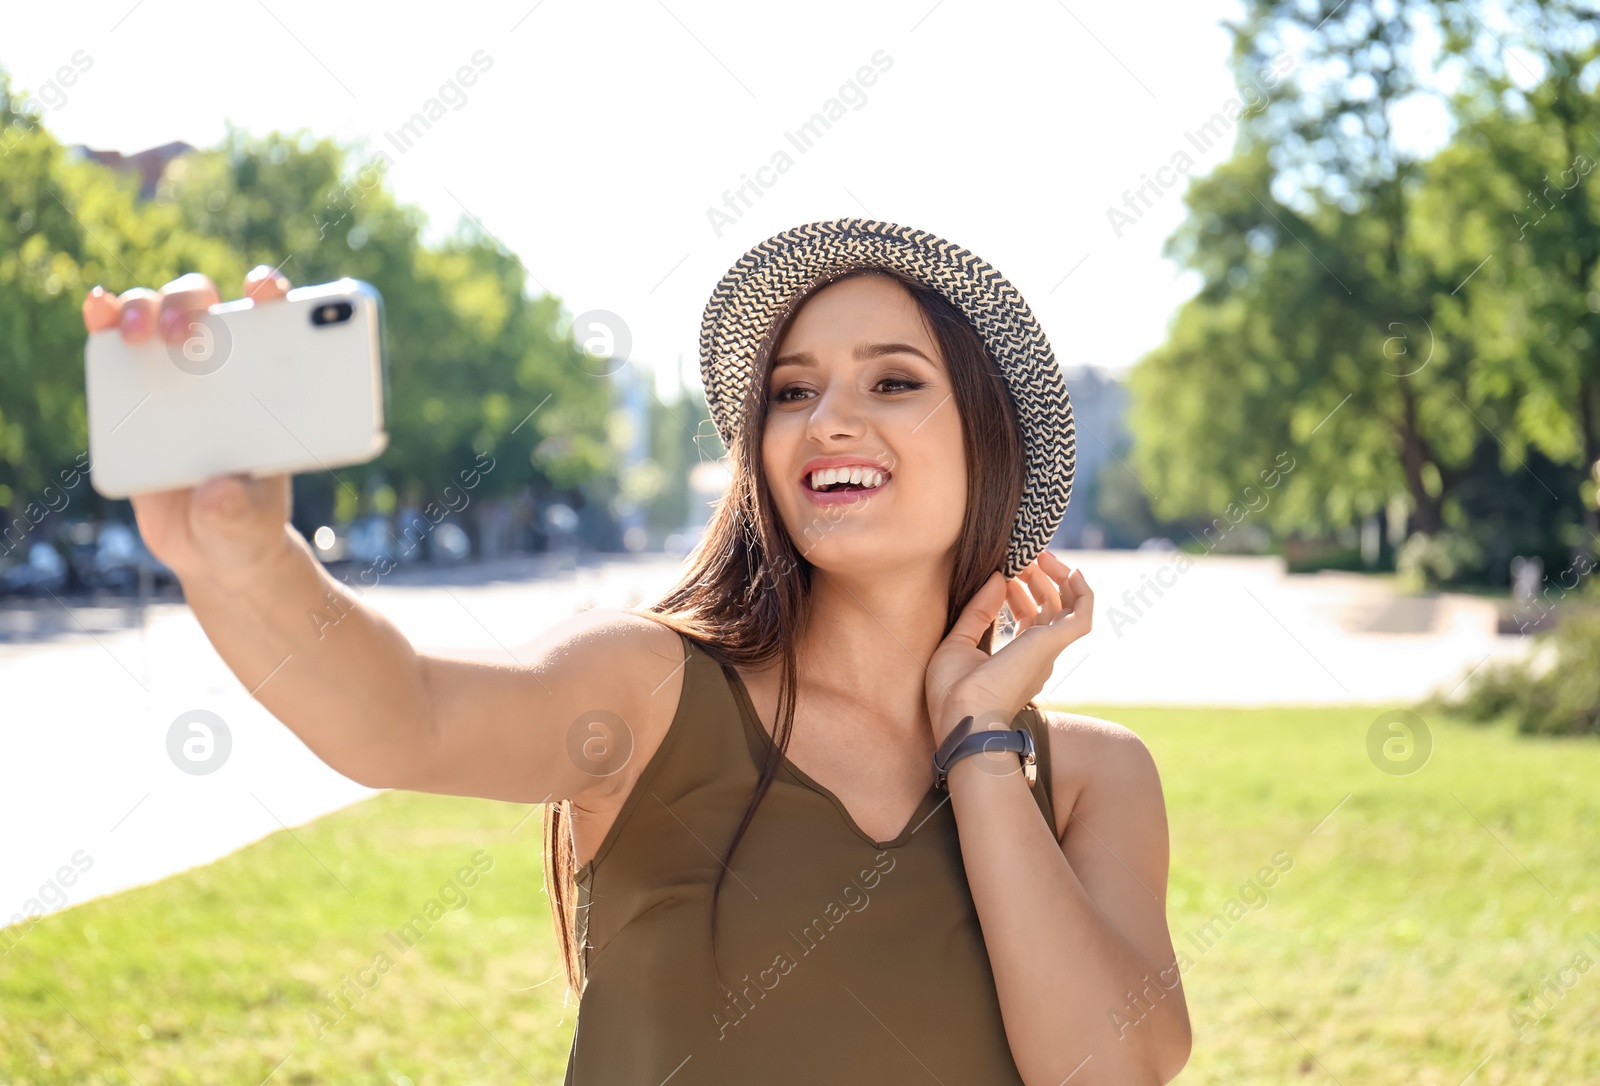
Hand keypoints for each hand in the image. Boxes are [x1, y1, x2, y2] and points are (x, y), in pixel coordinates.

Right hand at [81, 266, 297, 589]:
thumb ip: (239, 510)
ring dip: (144, 308)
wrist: (211, 547)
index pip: (277, 323)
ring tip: (137, 334)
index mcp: (269, 387)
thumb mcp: (250, 523)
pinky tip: (98, 313)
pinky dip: (103, 320)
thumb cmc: (246, 522)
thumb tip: (218, 490)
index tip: (264, 293)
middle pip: (207, 308)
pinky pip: (113, 347)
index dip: (271, 296)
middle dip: (194, 307)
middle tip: (187, 338)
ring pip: (157, 315)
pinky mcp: (131, 393)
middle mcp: (224, 369)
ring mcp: (175, 377)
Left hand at [925, 551, 1092, 743]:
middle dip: (1037, 580)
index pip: (1029, 621)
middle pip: (1049, 611)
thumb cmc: (953, 693)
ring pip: (1067, 609)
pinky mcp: (1053, 644)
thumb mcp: (957, 643)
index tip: (1006, 572)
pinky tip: (1071, 571)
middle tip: (1022, 558)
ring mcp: (1048, 651)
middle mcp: (1038, 657)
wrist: (964, 717)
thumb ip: (978, 611)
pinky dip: (1082, 592)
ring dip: (1056, 578)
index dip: (1021, 593)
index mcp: (1017, 662)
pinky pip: (1083, 615)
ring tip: (1039, 556)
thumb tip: (997, 577)